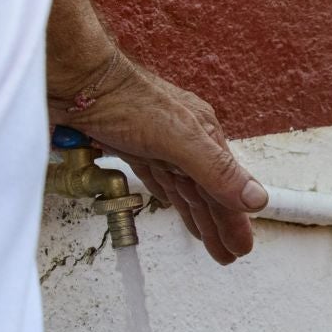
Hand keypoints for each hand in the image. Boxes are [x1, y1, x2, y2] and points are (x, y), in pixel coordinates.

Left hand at [58, 58, 266, 263]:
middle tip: (229, 253)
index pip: (226, 188)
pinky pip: (157, 178)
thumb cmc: (122, 98)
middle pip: (206, 192)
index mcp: (203, 136)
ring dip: (197, 214)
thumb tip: (256, 200)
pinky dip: (168, 195)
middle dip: (219, 223)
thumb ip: (217, 171)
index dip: (234, 220)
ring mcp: (157, 143)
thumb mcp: (179, 139)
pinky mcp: (130, 146)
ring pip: (183, 187)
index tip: (242, 247)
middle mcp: (184, 140)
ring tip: (207, 239)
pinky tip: (172, 203)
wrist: (75, 78)